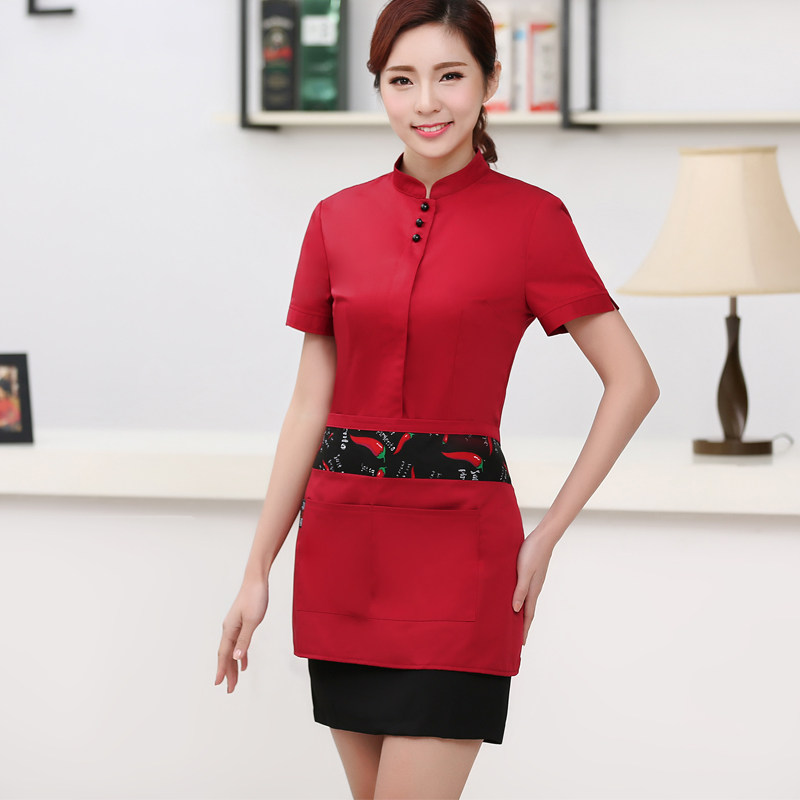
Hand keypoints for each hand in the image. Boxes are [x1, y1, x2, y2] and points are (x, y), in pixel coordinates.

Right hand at [215, 577, 269, 692]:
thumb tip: (236, 658)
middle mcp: (229, 629)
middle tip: (230, 690)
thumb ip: (245, 639)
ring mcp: (235, 626)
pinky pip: (238, 643)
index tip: (218, 684)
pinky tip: (243, 662)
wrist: (257, 580)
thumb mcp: (253, 620)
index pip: (224, 654)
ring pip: (232, 650)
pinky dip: (240, 654)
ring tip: (235, 681)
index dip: (222, 669)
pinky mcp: (241, 622)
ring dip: (233, 665)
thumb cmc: (255, 598)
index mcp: (229, 629)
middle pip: (226, 655)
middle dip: (227, 672)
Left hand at [512, 530, 555, 644]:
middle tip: (517, 641)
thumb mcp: (523, 571)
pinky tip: (516, 599)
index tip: (520, 645)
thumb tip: (515, 610)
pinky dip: (521, 601)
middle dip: (523, 627)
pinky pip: (526, 592)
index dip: (523, 630)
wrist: (544, 537)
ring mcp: (534, 581)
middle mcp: (534, 588)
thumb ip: (520, 590)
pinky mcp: (532, 574)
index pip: (527, 615)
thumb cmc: (532, 552)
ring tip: (516, 623)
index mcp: (532, 590)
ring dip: (522, 615)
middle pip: (528, 612)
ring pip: (527, 602)